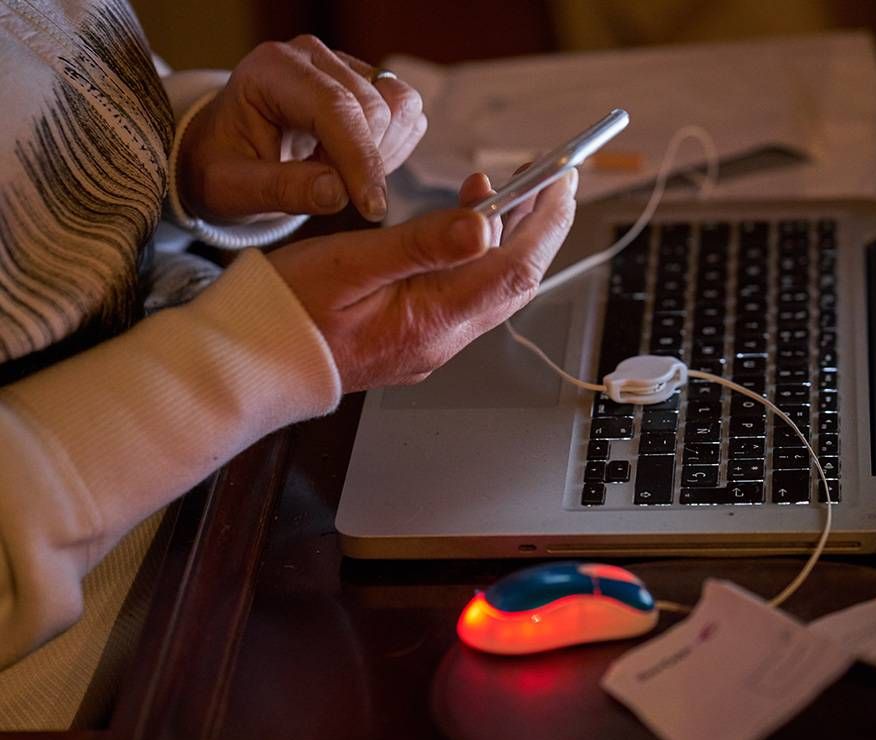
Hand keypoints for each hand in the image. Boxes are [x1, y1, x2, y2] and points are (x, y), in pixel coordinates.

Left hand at [178, 35, 425, 223]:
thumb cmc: (222, 168)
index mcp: (272, 70)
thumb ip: (281, 190)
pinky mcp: (369, 82)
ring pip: (400, 107)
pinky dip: (393, 148)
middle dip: (364, 162)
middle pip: (375, 108)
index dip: (360, 159)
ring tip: (339, 173)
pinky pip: (407, 115)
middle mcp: (313, 56)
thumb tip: (338, 193)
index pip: (335, 107)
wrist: (226, 152)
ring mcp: (345, 65)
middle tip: (327, 190)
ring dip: (383, 153)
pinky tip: (355, 164)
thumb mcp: (232, 189)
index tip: (371, 208)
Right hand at [268, 168, 577, 391]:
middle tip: (549, 176)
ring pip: (493, 287)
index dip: (546, 222)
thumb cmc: (286, 313)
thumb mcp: (350, 265)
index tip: (562, 179)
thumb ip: (421, 246)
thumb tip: (484, 226)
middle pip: (515, 279)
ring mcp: (431, 342)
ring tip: (503, 188)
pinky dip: (479, 256)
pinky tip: (465, 228)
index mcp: (431, 320)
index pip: (515, 269)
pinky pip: (467, 295)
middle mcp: (442, 338)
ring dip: (509, 238)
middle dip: (540, 224)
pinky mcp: (416, 338)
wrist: (252, 365)